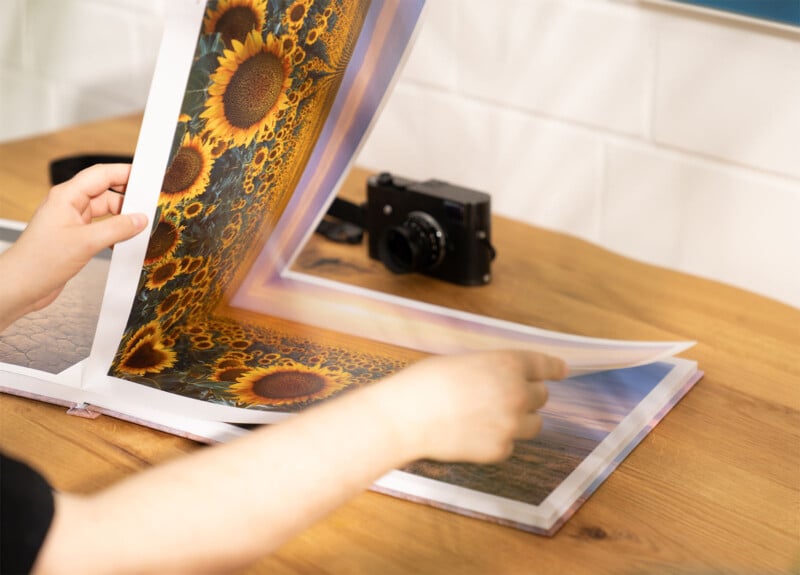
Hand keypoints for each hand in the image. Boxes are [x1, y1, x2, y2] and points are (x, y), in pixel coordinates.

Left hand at [0, 164, 147, 329]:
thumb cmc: (40, 261)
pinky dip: (115, 234)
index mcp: (67, 196)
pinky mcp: (76, 238)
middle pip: (106, 193)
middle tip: (150, 207)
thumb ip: (117, 229)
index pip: (101, 175)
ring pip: (106, 212)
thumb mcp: (86, 242)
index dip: (125, 173)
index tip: (147, 178)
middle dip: (128, 199)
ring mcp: (72, 222)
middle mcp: (69, 205)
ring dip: (122, 220)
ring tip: (141, 228)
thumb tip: (140, 219)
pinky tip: (125, 243)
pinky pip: (102, 229)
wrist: (20, 287)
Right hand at [372, 350, 565, 463]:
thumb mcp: (464, 362)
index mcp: (508, 364)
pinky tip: (473, 434)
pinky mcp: (499, 450)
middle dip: (527, 394)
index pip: (544, 366)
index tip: (561, 371)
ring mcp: (511, 425)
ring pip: (534, 424)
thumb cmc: (425, 383)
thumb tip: (500, 379)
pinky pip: (509, 445)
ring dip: (519, 419)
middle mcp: (517, 393)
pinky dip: (497, 440)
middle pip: (541, 396)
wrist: (406, 417)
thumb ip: (491, 369)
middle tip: (504, 396)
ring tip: (490, 417)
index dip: (554, 368)